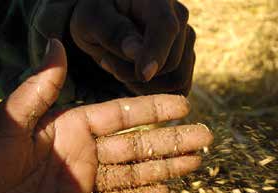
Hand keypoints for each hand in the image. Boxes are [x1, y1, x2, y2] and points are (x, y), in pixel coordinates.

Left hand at [0, 39, 211, 192]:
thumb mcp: (7, 126)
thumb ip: (37, 90)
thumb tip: (58, 44)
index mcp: (69, 131)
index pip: (121, 116)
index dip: (153, 110)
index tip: (184, 105)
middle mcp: (83, 158)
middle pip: (137, 148)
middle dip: (172, 143)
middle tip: (206, 138)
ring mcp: (85, 188)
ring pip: (135, 176)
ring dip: (166, 170)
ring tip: (195, 164)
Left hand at [70, 0, 194, 94]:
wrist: (107, 21)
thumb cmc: (97, 15)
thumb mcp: (91, 19)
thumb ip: (112, 32)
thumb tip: (136, 52)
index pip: (166, 27)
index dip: (157, 52)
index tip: (143, 74)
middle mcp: (179, 17)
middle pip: (172, 62)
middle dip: (137, 73)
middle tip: (107, 62)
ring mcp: (186, 40)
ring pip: (177, 80)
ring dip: (145, 85)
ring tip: (120, 68)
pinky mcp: (187, 62)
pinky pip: (179, 90)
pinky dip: (157, 92)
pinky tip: (135, 79)